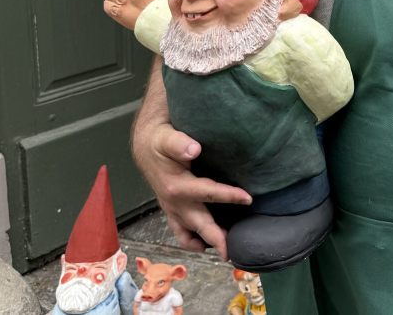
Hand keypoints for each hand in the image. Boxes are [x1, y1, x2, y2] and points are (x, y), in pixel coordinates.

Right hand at [132, 117, 251, 258]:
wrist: (144, 147)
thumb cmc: (159, 142)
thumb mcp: (167, 139)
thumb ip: (180, 144)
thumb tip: (194, 149)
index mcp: (177, 186)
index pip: (208, 193)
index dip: (229, 196)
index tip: (248, 199)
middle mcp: (174, 203)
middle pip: (200, 225)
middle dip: (217, 239)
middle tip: (232, 253)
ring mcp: (172, 210)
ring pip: (189, 235)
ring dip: (206, 243)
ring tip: (225, 252)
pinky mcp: (172, 212)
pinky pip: (181, 234)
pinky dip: (192, 242)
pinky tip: (205, 245)